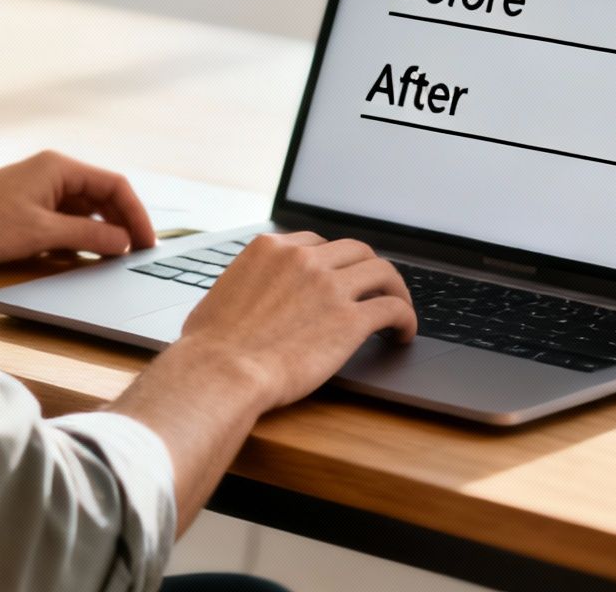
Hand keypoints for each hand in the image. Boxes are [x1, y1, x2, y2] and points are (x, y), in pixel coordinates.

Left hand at [0, 151, 157, 264]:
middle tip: (137, 255)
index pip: (115, 185)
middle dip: (123, 223)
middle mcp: (54, 172)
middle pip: (104, 196)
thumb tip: (124, 242)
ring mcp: (42, 188)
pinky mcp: (31, 205)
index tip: (147, 244)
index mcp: (60, 167)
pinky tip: (90, 254)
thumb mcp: (42, 233)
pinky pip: (69, 218)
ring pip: (87, 208)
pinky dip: (83, 234)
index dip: (136, 214)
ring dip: (104, 231)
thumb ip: (87, 236)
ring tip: (118, 258)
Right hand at [176, 232, 416, 409]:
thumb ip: (243, 285)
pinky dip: (406, 318)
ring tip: (399, 308)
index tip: (340, 279)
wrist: (220, 372)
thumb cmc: (209, 346)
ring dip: (395, 289)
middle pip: (356, 250)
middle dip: (368, 269)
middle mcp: (304, 259)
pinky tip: (403, 333)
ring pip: (382, 272)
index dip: (334, 263)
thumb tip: (244, 295)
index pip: (317, 243)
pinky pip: (393, 308)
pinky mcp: (350, 321)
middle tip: (375, 289)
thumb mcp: (219, 295)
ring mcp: (329, 287)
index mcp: (271, 249)